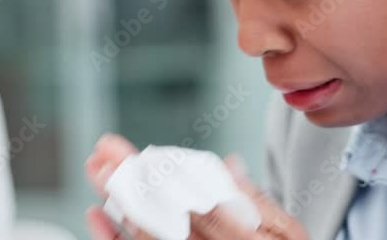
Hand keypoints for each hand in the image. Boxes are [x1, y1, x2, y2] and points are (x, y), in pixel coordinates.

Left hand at [84, 134, 307, 239]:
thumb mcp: (289, 235)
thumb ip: (260, 201)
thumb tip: (230, 163)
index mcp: (245, 238)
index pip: (199, 203)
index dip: (167, 178)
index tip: (142, 154)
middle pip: (166, 217)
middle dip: (133, 183)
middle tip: (106, 154)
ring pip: (148, 237)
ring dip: (119, 203)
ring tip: (97, 171)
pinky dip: (115, 238)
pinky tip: (97, 214)